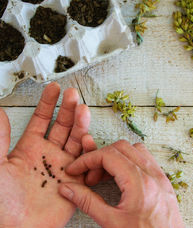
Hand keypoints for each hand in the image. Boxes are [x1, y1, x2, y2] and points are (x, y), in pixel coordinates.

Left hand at [0, 82, 95, 227]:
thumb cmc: (1, 201)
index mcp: (30, 147)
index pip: (42, 119)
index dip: (48, 103)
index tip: (54, 87)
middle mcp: (49, 154)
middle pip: (63, 126)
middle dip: (68, 109)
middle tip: (73, 94)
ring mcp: (63, 167)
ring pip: (76, 141)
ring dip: (81, 125)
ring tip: (83, 110)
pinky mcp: (74, 182)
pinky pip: (86, 164)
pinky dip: (89, 153)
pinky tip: (88, 141)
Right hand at [59, 140, 184, 227]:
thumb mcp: (111, 223)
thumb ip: (87, 202)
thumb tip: (67, 189)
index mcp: (138, 183)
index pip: (108, 155)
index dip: (87, 160)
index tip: (75, 169)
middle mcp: (151, 174)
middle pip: (120, 148)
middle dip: (100, 158)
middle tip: (90, 177)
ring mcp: (160, 176)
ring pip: (134, 149)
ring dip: (115, 157)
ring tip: (104, 177)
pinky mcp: (163, 181)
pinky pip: (145, 158)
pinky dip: (129, 161)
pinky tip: (121, 177)